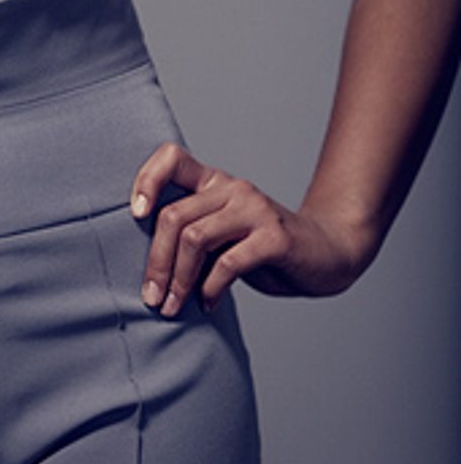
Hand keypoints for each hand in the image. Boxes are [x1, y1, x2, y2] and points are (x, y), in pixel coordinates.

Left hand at [130, 142, 373, 317]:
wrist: (328, 254)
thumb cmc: (267, 250)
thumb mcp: (225, 238)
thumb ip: (194, 238)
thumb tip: (151, 268)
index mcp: (215, 182)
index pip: (171, 158)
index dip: (146, 180)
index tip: (135, 216)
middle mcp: (232, 188)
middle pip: (174, 216)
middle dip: (156, 261)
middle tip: (152, 296)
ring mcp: (254, 209)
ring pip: (194, 238)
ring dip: (178, 279)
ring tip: (173, 305)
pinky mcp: (273, 237)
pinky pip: (227, 262)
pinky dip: (211, 287)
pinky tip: (208, 303)